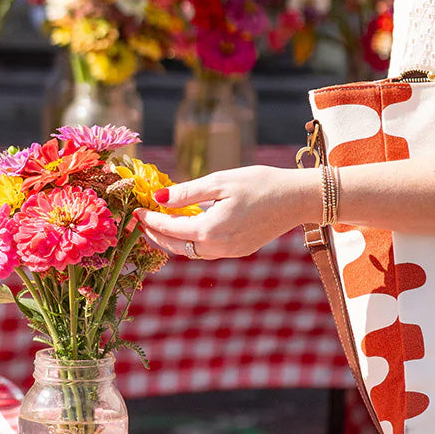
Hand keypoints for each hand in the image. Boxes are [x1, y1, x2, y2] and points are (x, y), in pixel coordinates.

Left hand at [134, 165, 316, 259]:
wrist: (298, 198)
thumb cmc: (261, 183)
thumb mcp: (221, 181)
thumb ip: (188, 192)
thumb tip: (158, 198)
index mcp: (210, 229)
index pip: (168, 228)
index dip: (149, 219)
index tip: (136, 209)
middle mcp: (218, 247)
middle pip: (176, 246)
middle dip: (155, 235)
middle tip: (142, 222)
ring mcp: (231, 252)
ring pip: (191, 252)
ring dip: (173, 241)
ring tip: (161, 226)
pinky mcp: (241, 251)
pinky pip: (208, 251)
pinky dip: (193, 242)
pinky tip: (191, 228)